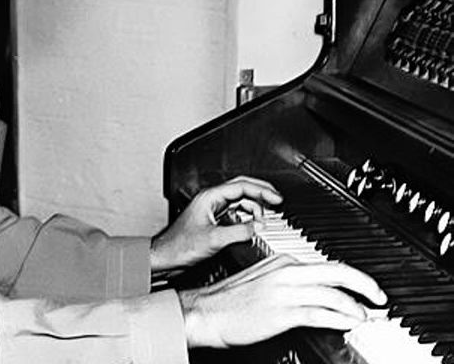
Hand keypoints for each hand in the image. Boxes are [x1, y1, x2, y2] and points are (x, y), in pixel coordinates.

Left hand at [150, 176, 282, 272]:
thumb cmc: (180, 245)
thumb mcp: (214, 238)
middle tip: (278, 200)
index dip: (261, 190)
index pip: (241, 186)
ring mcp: (212, 209)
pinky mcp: (213, 220)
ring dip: (254, 208)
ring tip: (265, 220)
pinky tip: (253, 225)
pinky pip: (235, 213)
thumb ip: (239, 231)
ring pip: (239, 201)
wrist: (166, 256)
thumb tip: (258, 227)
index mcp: (210, 197)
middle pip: (241, 189)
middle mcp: (211, 200)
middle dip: (261, 193)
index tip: (276, 198)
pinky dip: (247, 217)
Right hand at [178, 254, 387, 348]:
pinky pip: (319, 313)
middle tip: (380, 295)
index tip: (361, 288)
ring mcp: (284, 291)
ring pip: (331, 293)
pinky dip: (340, 318)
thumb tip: (313, 294)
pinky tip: (348, 323)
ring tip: (366, 315)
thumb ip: (286, 283)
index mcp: (280, 262)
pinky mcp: (281, 312)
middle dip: (364, 283)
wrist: (204, 311)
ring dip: (355, 306)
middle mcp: (285, 272)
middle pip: (334, 271)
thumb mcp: (260, 282)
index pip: (322, 265)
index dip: (348, 278)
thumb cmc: (227, 300)